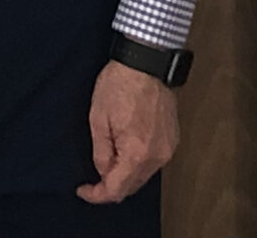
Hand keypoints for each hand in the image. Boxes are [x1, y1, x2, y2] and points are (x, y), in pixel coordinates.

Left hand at [79, 60, 178, 203]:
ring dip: (125, 175)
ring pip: (144, 176)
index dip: (97, 195)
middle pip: (132, 186)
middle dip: (111, 185)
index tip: (83, 189)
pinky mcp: (173, 139)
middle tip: (92, 177)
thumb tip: (103, 172)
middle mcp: (157, 157)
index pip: (116, 190)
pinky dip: (138, 163)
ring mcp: (168, 149)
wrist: (147, 60)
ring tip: (108, 159)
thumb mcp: (98, 118)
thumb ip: (100, 152)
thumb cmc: (119, 85)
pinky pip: (153, 162)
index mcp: (137, 154)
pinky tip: (127, 150)